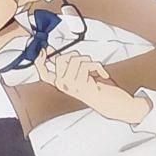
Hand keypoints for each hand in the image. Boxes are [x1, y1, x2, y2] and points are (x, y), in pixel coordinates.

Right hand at [34, 52, 151, 124]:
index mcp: (61, 84)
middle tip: (87, 64)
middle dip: (77, 56)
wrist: (115, 105)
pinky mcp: (81, 85)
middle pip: (61, 58)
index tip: (45, 49)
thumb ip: (67, 64)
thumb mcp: (80, 75)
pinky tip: (102, 75)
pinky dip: (99, 67)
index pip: (44, 73)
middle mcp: (64, 86)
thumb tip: (53, 52)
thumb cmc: (100, 91)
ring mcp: (71, 86)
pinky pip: (87, 64)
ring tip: (95, 72)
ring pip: (76, 59)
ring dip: (90, 62)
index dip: (40, 60)